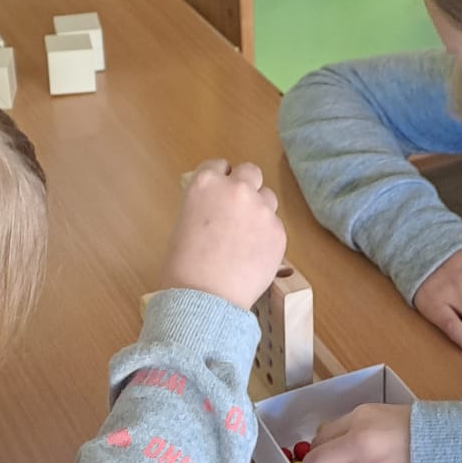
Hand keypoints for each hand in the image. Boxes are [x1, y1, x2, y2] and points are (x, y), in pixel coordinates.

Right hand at [157, 160, 285, 312]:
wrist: (205, 297)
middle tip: (238, 209)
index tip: (220, 193)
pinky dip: (267, 236)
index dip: (220, 179)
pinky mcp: (278, 231)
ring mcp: (261, 209)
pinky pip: (275, 225)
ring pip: (268, 196)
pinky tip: (253, 255)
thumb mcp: (184, 223)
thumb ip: (205, 206)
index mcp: (206, 183)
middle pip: (250, 171)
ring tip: (247, 235)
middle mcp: (236, 189)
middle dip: (245, 186)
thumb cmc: (183, 266)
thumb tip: (218, 209)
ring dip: (259, 209)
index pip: (218, 165)